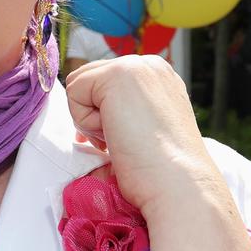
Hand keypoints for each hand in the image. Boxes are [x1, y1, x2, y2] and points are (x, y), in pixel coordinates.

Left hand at [64, 56, 226, 218]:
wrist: (177, 185)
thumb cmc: (160, 170)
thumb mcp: (144, 127)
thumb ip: (123, 110)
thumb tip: (93, 114)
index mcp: (158, 78)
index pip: (105, 83)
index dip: (101, 114)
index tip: (122, 138)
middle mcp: (149, 65)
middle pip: (88, 80)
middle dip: (93, 115)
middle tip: (119, 141)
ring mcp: (135, 65)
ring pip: (79, 84)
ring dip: (89, 119)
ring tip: (120, 138)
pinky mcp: (117, 74)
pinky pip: (73, 91)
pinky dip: (84, 120)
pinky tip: (114, 133)